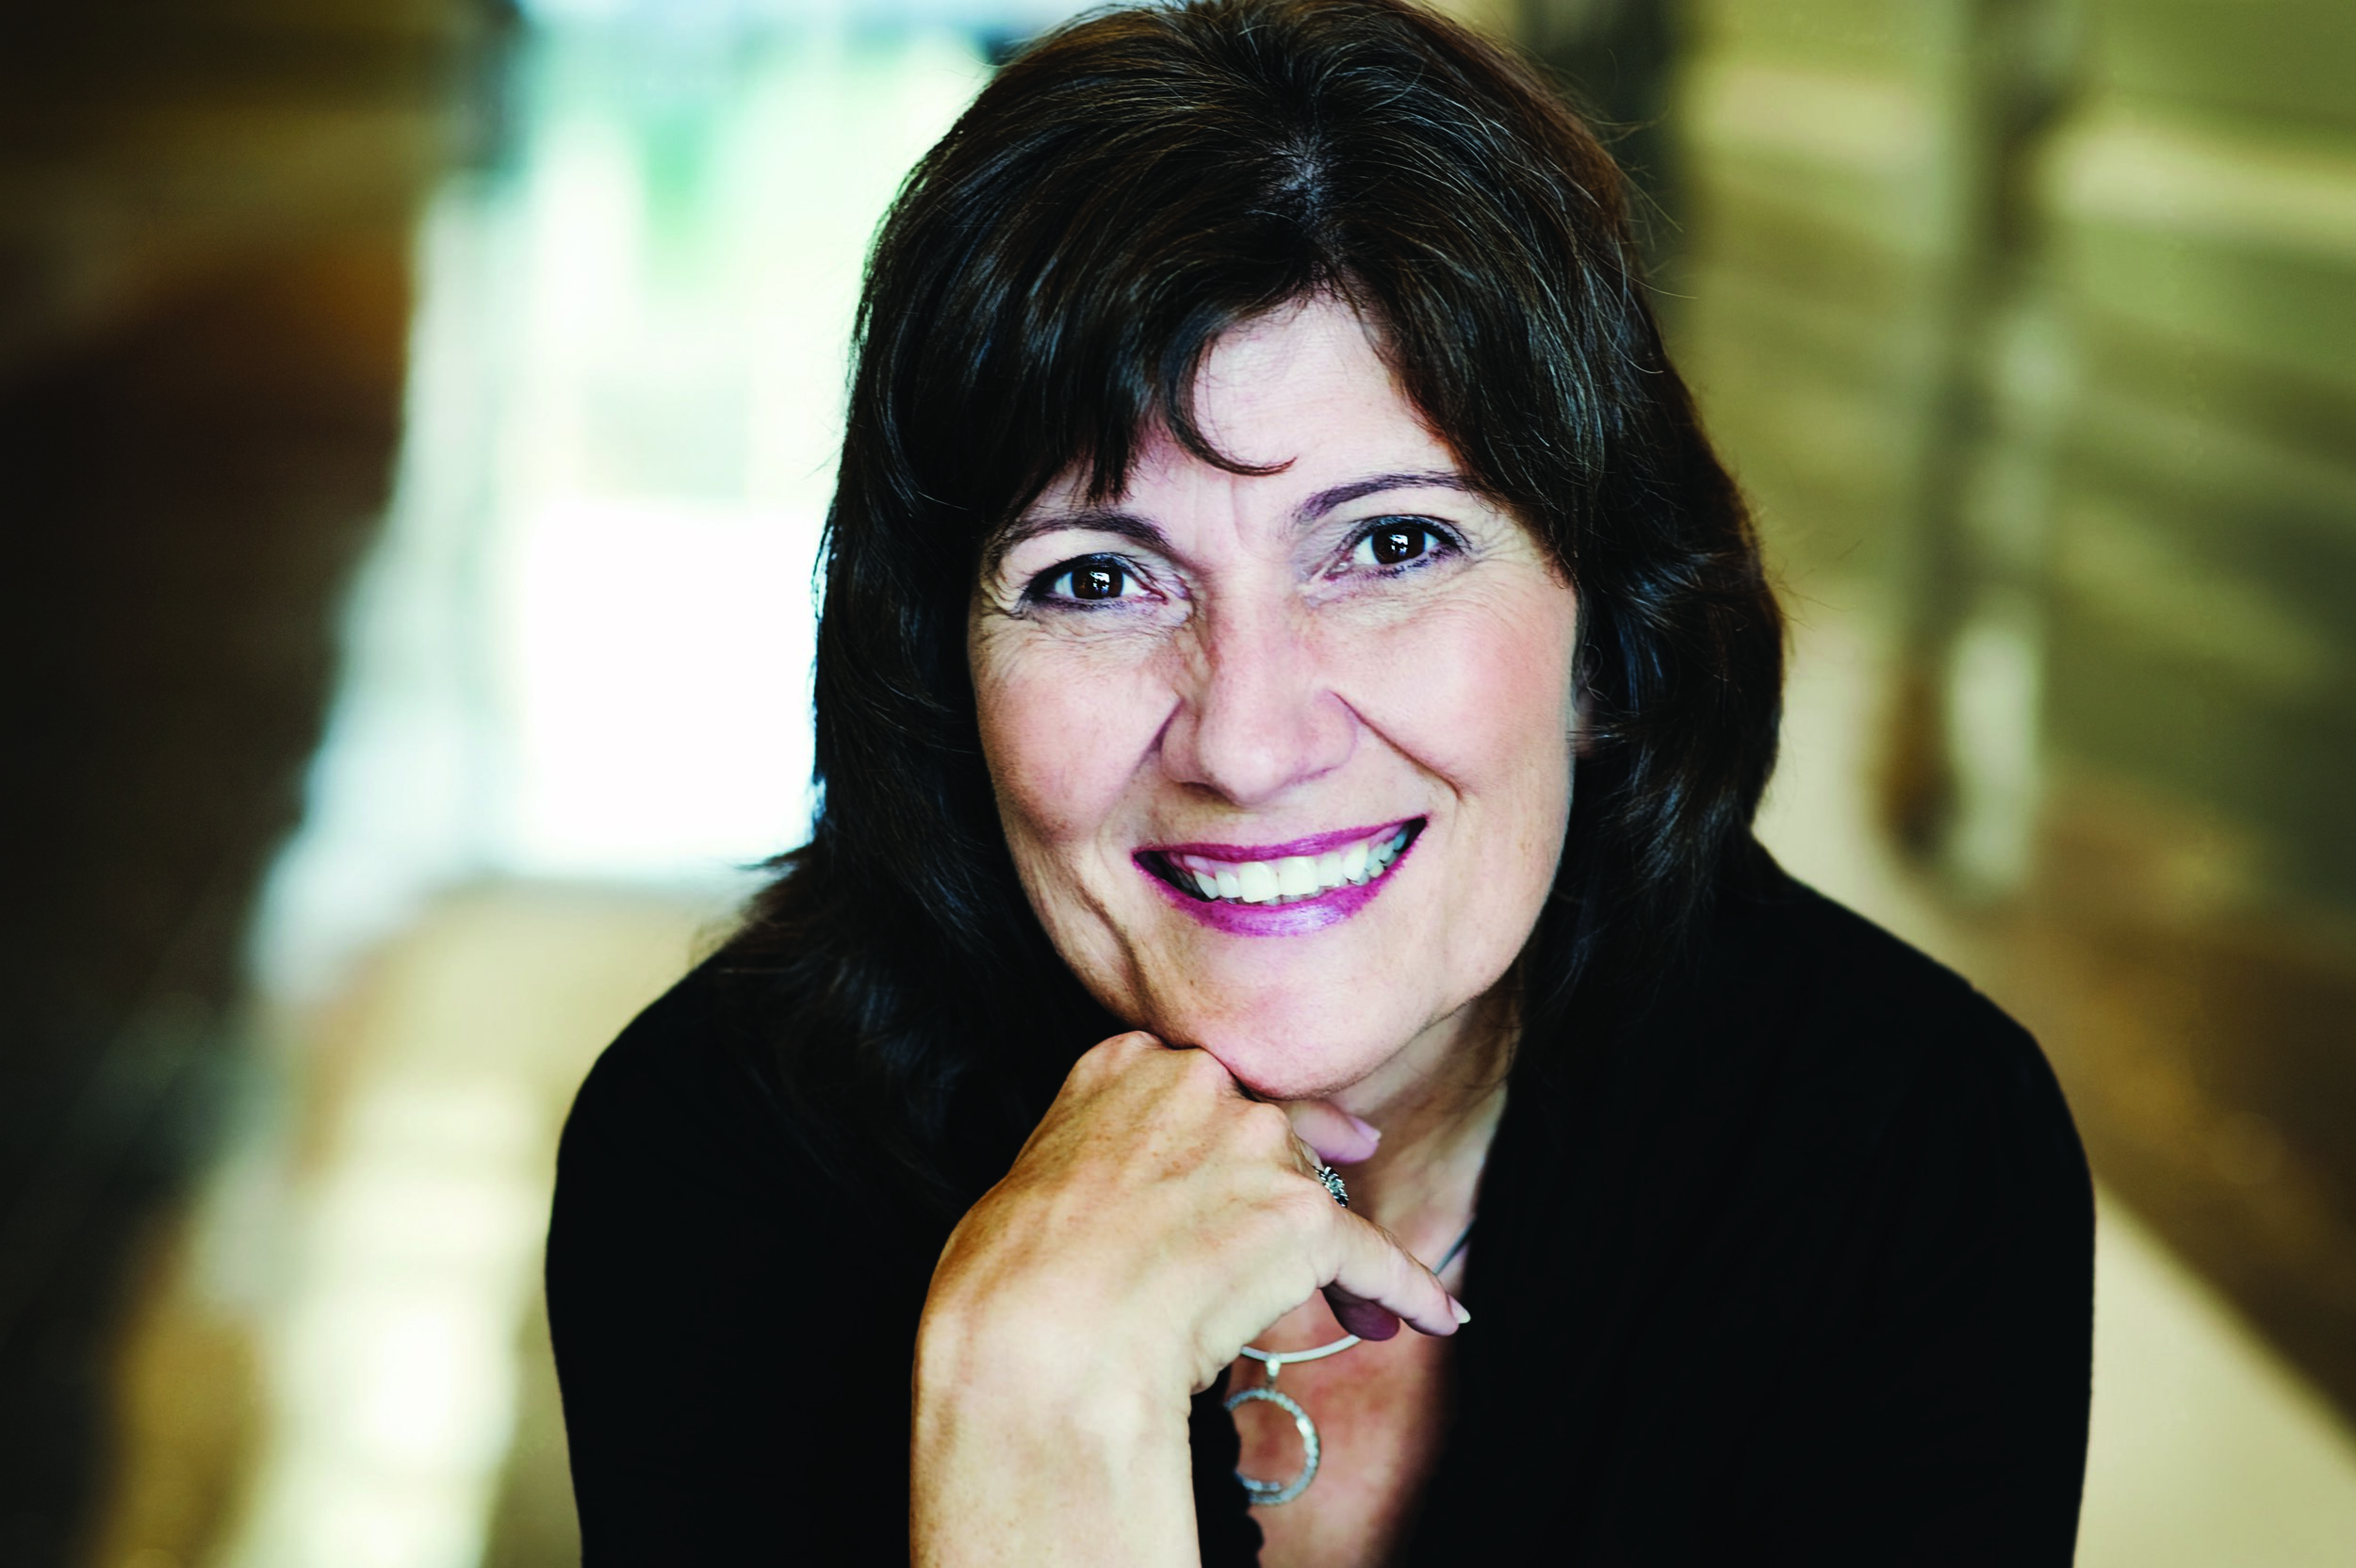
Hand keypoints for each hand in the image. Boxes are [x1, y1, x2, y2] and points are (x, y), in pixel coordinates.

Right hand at [910, 1031, 1463, 1565]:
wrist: (1040, 1339)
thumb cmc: (1006, 1282)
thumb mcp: (1030, 1180)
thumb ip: (1093, 1162)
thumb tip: (1121, 1209)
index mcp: (1119, 1063)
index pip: (1198, 1087)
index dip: (1226, 1136)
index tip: (1243, 1157)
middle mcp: (1195, 1084)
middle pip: (1268, 1129)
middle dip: (1287, 1183)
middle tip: (1303, 1228)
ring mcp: (1252, 1143)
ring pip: (1318, 1193)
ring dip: (1333, 1253)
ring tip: (1353, 1315)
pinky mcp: (1301, 1217)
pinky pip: (1372, 1254)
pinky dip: (1406, 1289)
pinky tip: (1435, 1316)